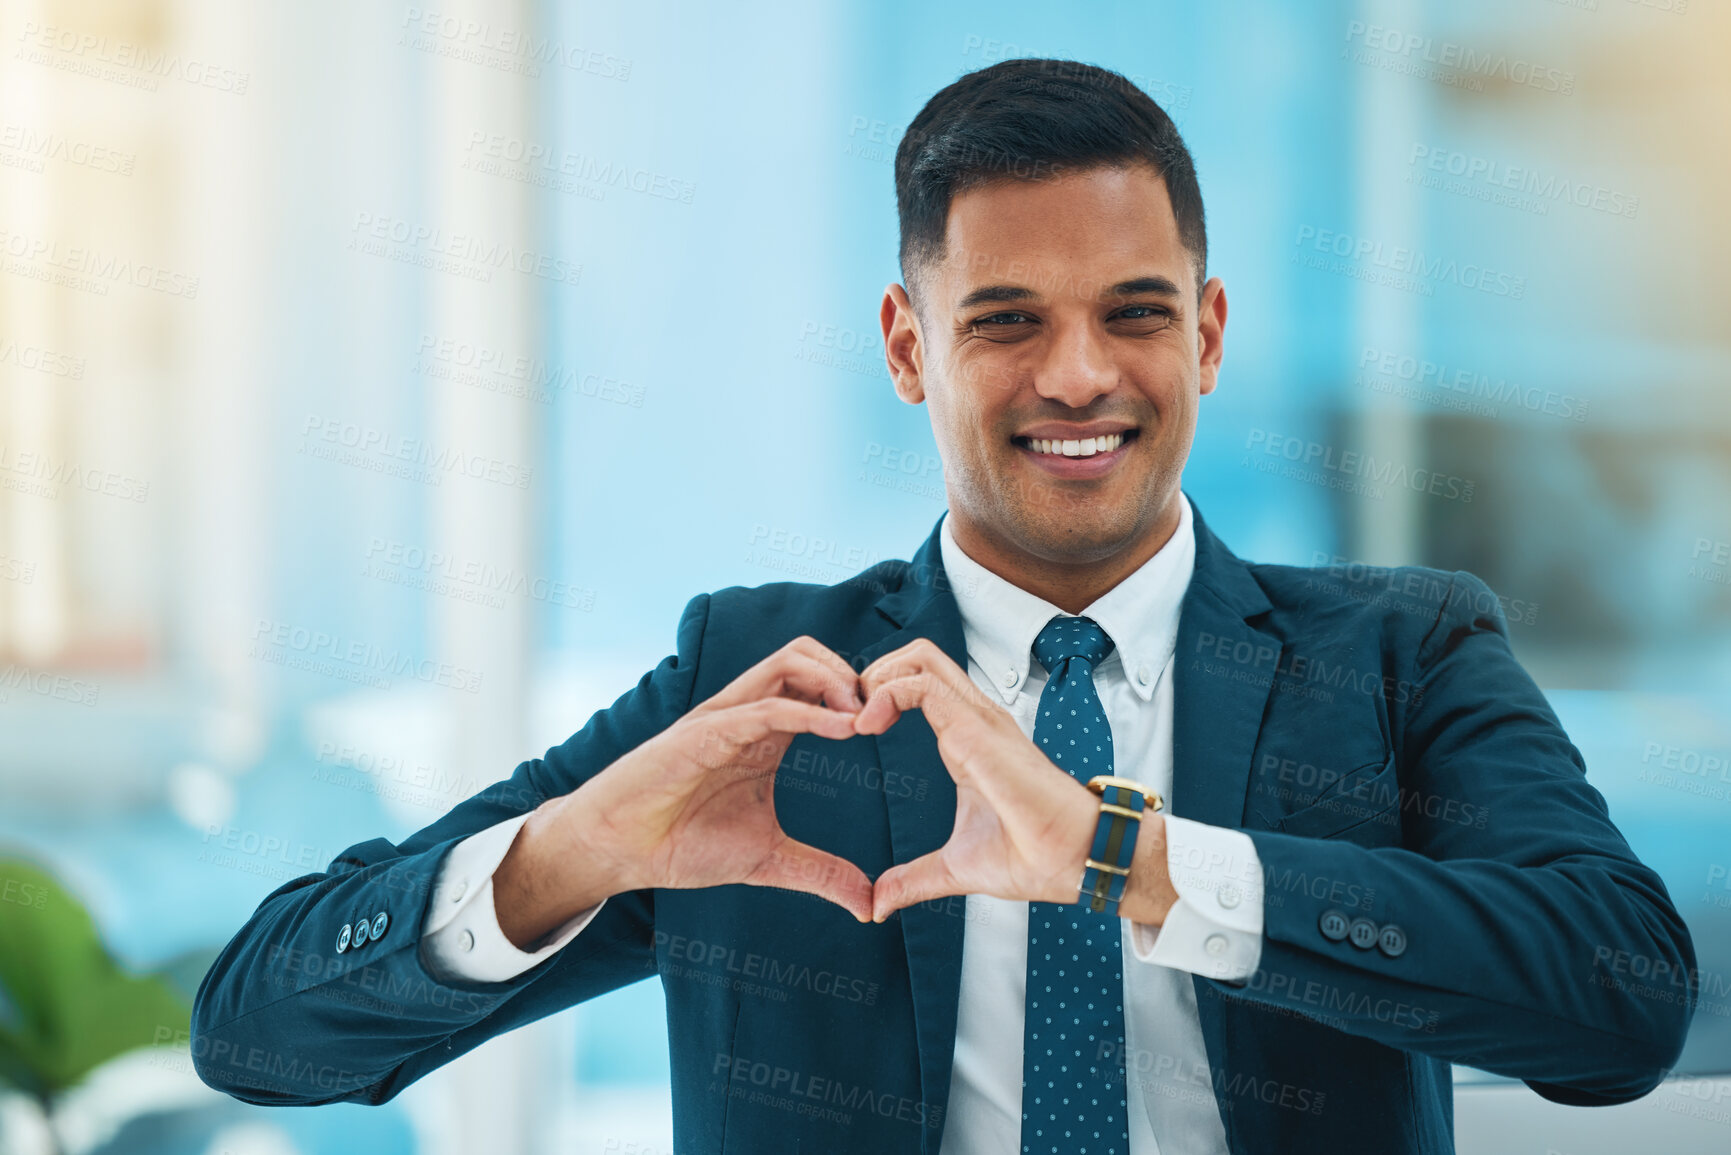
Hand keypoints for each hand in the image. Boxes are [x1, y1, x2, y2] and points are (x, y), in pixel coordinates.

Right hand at [496, 637, 874, 944]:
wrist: (622, 851)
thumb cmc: (682, 842)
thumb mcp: (768, 860)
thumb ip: (821, 874)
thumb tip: (870, 905)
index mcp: (766, 734)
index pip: (820, 686)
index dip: (861, 696)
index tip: (894, 726)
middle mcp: (748, 714)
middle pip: (809, 656)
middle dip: (854, 675)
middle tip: (884, 715)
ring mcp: (726, 718)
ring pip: (788, 662)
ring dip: (834, 680)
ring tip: (865, 717)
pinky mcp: (704, 732)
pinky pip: (762, 707)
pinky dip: (808, 711)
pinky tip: (842, 729)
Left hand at [855, 638, 1128, 921]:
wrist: (1078, 861)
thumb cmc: (1036, 856)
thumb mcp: (957, 867)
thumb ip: (914, 879)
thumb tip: (879, 904)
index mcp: (968, 739)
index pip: (920, 685)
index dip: (879, 695)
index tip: (850, 731)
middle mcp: (974, 719)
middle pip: (918, 657)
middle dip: (872, 673)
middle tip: (845, 715)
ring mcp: (979, 719)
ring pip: (920, 658)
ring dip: (875, 678)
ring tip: (853, 719)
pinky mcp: (978, 730)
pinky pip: (923, 686)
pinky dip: (885, 694)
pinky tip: (866, 727)